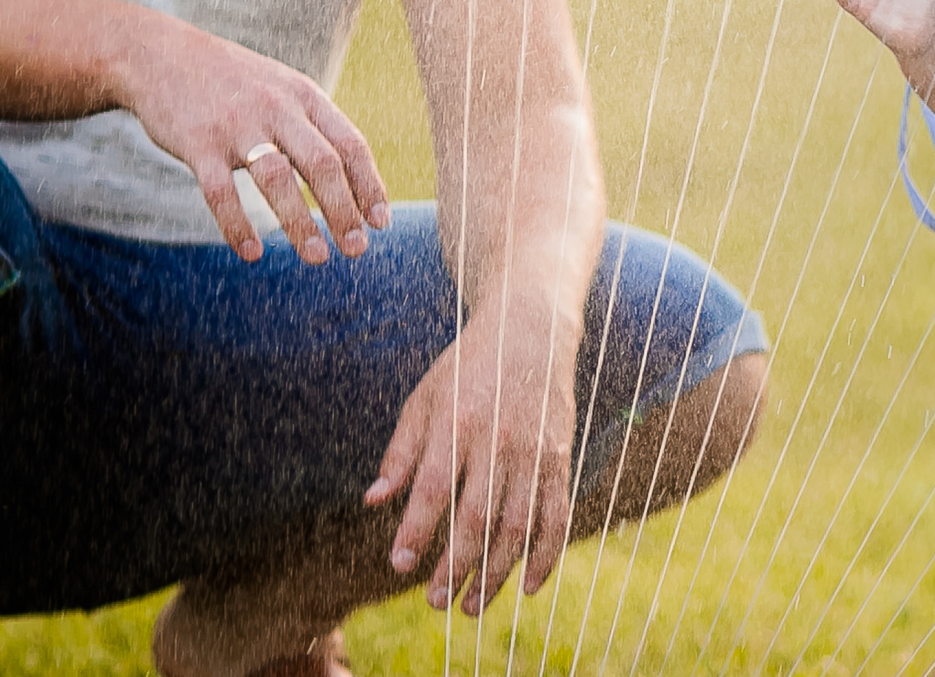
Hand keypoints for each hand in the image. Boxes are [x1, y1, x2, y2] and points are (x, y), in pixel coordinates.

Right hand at [110, 7, 390, 263]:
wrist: (162, 55)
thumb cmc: (233, 82)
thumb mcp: (282, 89)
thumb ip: (313, 126)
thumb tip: (351, 178)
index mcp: (304, 97)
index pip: (350, 144)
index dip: (369, 185)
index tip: (382, 222)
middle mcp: (276, 108)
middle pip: (322, 163)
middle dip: (343, 210)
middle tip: (356, 249)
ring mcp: (236, 125)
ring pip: (277, 179)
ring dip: (300, 222)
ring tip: (316, 257)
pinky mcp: (198, 142)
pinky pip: (221, 192)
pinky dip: (238, 225)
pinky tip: (252, 253)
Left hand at [368, 297, 580, 614]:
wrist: (531, 330)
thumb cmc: (467, 367)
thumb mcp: (424, 398)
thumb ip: (401, 452)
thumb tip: (374, 501)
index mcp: (457, 422)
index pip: (433, 488)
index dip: (416, 530)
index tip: (399, 566)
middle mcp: (498, 440)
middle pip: (476, 515)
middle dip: (455, 566)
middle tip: (435, 602)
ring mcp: (534, 451)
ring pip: (517, 525)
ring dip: (496, 572)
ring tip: (472, 605)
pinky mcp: (559, 457)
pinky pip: (556, 515)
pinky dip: (546, 554)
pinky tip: (528, 585)